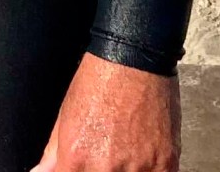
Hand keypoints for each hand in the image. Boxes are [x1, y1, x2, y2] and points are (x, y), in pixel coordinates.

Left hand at [31, 54, 178, 171]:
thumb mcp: (66, 115)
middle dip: (100, 169)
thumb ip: (53, 153)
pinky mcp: (166, 163)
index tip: (81, 165)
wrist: (135, 59)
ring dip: (126, 170)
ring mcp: (139, 168)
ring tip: (125, 152)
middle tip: (107, 152)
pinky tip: (143, 158)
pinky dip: (149, 171)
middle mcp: (106, 168)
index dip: (74, 171)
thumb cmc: (100, 81)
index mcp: (77, 159)